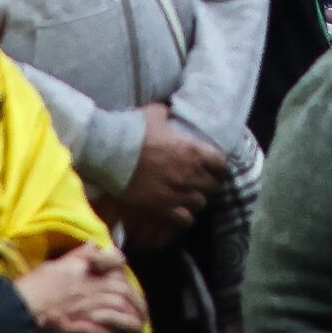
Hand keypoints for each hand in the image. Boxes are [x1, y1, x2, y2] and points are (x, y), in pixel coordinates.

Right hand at [13, 239, 149, 332]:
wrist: (18, 314)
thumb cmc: (31, 289)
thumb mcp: (54, 265)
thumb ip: (77, 256)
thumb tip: (94, 244)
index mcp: (83, 268)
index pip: (114, 259)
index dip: (121, 266)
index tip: (124, 275)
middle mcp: (91, 286)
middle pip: (124, 291)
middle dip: (137, 302)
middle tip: (141, 312)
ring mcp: (89, 309)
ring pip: (121, 313)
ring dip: (131, 321)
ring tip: (136, 327)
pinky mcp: (85, 329)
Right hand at [112, 104, 228, 244]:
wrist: (110, 154)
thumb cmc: (133, 131)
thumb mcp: (154, 113)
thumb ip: (167, 114)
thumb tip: (169, 112)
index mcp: (192, 151)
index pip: (221, 163)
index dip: (218, 166)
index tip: (213, 166)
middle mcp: (190, 174)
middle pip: (213, 186)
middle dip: (208, 184)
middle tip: (200, 182)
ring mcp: (177, 193)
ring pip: (200, 203)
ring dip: (196, 199)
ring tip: (188, 197)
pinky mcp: (163, 208)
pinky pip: (185, 220)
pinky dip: (184, 217)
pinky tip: (179, 212)